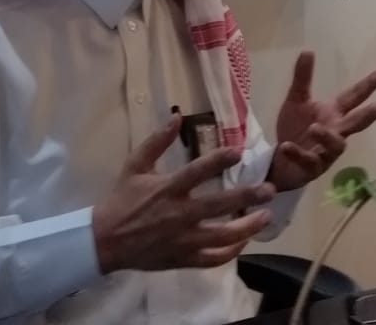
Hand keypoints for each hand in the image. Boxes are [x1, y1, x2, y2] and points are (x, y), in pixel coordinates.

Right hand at [92, 115, 275, 273]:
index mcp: (167, 189)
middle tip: (270, 190)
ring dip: (248, 227)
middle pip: (218, 205)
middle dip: (247, 197)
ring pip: (223, 237)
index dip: (219, 160)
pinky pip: (213, 259)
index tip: (239, 152)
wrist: (104, 241)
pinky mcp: (183, 259)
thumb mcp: (134, 165)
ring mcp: (183, 240)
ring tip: (266, 217)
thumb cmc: (122, 200)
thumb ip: (156, 142)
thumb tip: (176, 116)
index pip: (197, 172)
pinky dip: (231, 252)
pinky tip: (244, 242)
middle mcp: (179, 215)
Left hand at [266, 51, 375, 192]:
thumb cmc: (295, 128)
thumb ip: (303, 78)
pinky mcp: (312, 168)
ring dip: (326, 136)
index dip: (370, 84)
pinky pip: (308, 161)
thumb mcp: (296, 100)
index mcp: (334, 113)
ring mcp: (326, 152)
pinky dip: (298, 153)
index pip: (355, 96)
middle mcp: (336, 132)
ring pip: (335, 145)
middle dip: (367, 116)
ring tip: (314, 128)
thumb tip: (308, 50)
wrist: (281, 161)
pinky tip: (286, 145)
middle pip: (355, 124)